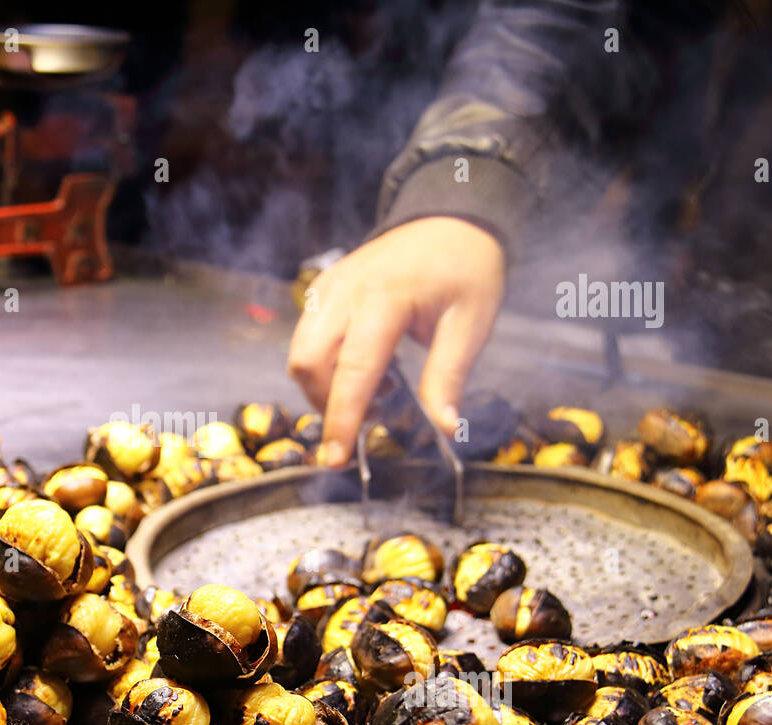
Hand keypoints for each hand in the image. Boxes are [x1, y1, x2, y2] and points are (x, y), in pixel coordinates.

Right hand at [287, 216, 505, 466]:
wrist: (448, 217)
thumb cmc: (465, 269)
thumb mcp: (471, 323)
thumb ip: (449, 376)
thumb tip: (441, 427)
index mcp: (385, 299)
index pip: (353, 370)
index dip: (343, 419)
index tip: (338, 460)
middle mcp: (344, 292)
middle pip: (308, 363)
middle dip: (327, 404)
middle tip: (370, 417)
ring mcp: (327, 288)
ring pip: (301, 353)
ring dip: (325, 387)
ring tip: (376, 390)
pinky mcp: (322, 290)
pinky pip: (307, 337)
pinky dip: (325, 365)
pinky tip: (364, 367)